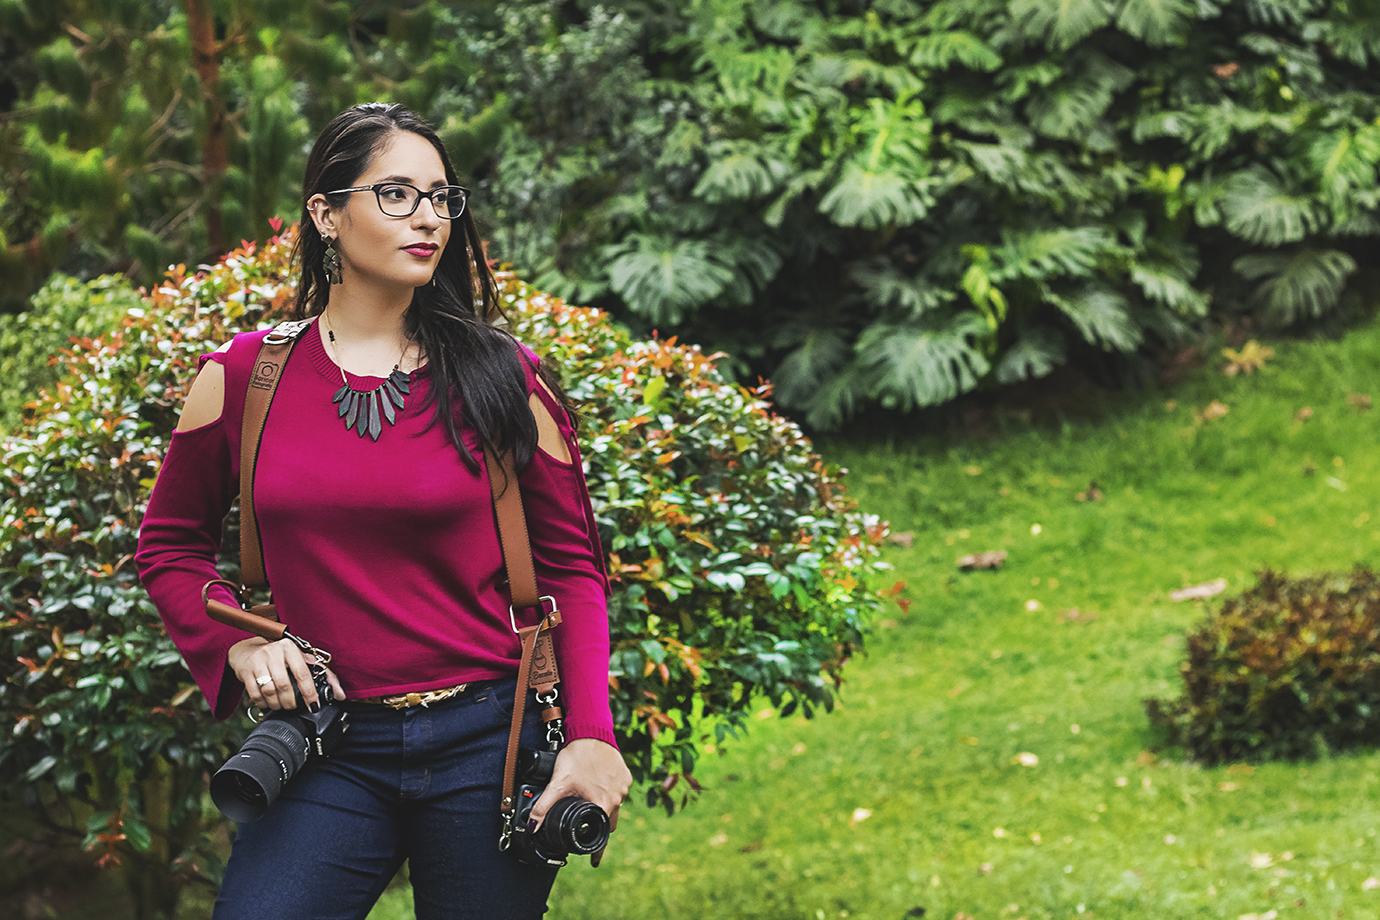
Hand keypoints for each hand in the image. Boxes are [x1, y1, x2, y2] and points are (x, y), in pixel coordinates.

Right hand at [228, 637, 345, 710]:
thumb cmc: (280, 657)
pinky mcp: (245, 671)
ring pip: (269, 691)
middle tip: (293, 707)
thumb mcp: (301, 659)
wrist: (248, 651)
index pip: (303, 674)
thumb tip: (340, 694)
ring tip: (281, 706)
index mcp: (290, 648)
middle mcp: (273, 652)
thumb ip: (323, 674)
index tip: (314, 706)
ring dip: (277, 705)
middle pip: (284, 686)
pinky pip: (255, 694)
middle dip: (290, 702)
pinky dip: (263, 704)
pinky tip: (268, 704)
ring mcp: (258, 661)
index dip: (310, 693)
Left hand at [529, 737, 631, 866]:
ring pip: (614, 804)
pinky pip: (619, 789)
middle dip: (598, 824)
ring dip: (603, 804)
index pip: (602, 836)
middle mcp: (617, 799)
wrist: (592, 733)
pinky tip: (598, 783)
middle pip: (609, 822)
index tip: (593, 860)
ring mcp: (623, 788)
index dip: (597, 850)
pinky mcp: (625, 776)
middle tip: (585, 821)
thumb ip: (543, 807)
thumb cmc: (577, 758)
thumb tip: (532, 826)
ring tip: (589, 797)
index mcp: (602, 806)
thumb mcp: (557, 784)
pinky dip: (609, 789)